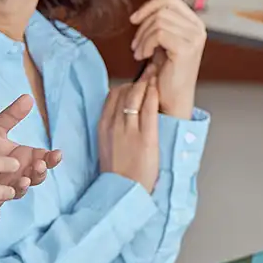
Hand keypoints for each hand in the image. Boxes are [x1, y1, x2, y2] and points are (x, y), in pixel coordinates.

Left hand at [0, 92, 59, 192]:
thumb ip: (12, 115)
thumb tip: (29, 97)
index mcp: (24, 157)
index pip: (45, 158)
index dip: (52, 158)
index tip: (57, 153)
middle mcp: (19, 173)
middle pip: (37, 176)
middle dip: (41, 172)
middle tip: (40, 165)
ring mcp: (7, 186)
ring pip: (23, 189)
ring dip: (26, 184)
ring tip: (25, 178)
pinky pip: (3, 199)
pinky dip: (7, 195)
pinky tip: (7, 189)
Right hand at [97, 77, 160, 192]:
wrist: (123, 191)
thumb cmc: (118, 172)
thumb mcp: (107, 146)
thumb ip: (112, 129)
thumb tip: (122, 117)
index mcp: (103, 126)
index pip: (113, 95)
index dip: (127, 85)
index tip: (137, 81)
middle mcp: (114, 125)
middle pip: (125, 91)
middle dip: (139, 79)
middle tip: (150, 71)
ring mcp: (129, 130)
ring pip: (136, 95)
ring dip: (147, 82)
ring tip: (156, 75)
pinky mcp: (145, 137)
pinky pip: (149, 109)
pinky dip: (154, 95)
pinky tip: (159, 89)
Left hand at [127, 0, 206, 118]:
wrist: (171, 99)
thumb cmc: (166, 73)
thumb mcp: (163, 40)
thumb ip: (163, 20)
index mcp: (194, 24)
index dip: (149, 5)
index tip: (135, 20)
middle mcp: (198, 29)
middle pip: (162, 7)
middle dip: (142, 23)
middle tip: (135, 42)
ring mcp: (194, 38)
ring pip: (158, 20)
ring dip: (142, 37)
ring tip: (138, 52)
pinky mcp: (186, 49)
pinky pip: (158, 34)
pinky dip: (145, 44)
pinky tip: (143, 56)